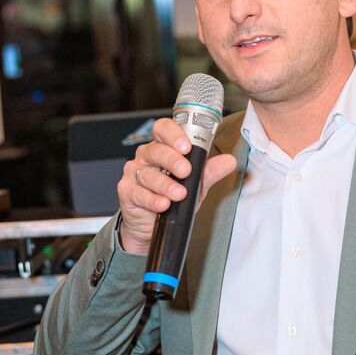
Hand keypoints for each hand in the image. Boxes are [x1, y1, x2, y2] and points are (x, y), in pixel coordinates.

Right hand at [117, 117, 236, 253]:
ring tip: (179, 194)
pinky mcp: (127, 191)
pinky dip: (152, 199)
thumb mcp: (196, 186)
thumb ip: (209, 172)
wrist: (153, 225)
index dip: (173, 134)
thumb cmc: (173, 198)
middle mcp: (146, 157)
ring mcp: (134, 173)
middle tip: (186, 171)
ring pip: (148, 174)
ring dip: (165, 184)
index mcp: (163, 147)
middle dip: (172, 160)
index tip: (187, 146)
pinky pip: (138, 193)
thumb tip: (228, 161)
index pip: (163, 129)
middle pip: (156, 150)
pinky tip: (163, 204)